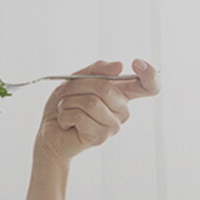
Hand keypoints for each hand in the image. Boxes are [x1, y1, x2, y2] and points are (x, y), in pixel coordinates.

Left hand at [33, 58, 161, 162]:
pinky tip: (65, 122)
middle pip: (106, 88)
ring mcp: (113, 125)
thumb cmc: (65, 104)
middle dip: (77, 86)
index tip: (136, 63)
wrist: (50, 131)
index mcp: (122, 94)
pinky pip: (80, 116)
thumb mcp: (77, 78)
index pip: (150, 86)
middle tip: (64, 92)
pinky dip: (65, 115)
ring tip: (65, 108)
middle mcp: (123, 110)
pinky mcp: (100, 137)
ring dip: (68, 102)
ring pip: (91, 102)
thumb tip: (119, 66)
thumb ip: (97, 70)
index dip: (150, 74)